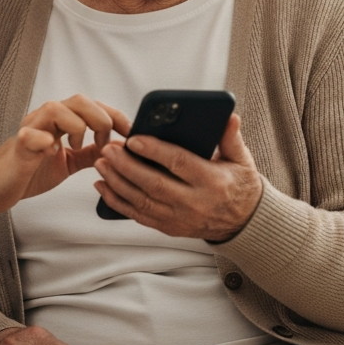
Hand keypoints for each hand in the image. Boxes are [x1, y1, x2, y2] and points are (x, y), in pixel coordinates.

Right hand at [0, 94, 130, 216]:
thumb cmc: (27, 173)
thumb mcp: (67, 163)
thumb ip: (89, 154)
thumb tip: (117, 149)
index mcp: (59, 122)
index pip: (92, 106)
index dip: (114, 115)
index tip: (130, 131)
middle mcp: (45, 120)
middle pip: (78, 100)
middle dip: (100, 118)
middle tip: (106, 141)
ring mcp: (30, 131)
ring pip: (56, 108)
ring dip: (76, 126)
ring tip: (78, 147)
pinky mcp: (18, 148)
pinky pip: (30, 135)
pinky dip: (44, 140)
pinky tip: (52, 153)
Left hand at [93, 113, 262, 241]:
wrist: (242, 223)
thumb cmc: (238, 185)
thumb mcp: (241, 160)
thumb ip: (231, 138)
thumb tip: (230, 116)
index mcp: (211, 181)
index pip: (179, 163)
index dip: (154, 151)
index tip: (134, 139)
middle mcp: (194, 203)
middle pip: (154, 183)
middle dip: (127, 166)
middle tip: (108, 149)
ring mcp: (179, 218)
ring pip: (141, 200)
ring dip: (117, 182)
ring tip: (101, 163)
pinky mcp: (168, 227)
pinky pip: (138, 215)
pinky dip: (117, 202)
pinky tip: (102, 187)